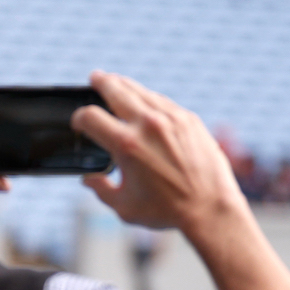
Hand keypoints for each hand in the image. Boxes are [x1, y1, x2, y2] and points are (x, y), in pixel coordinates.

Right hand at [73, 70, 242, 234]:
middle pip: (114, 88)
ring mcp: (170, 118)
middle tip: (95, 79)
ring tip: (116, 82)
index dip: (78, 118)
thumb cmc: (168, 211)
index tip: (79, 123)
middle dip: (100, 82)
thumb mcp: (125, 207)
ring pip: (140, 91)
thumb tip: (89, 179)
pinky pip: (162, 100)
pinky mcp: (189, 119)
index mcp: (126, 145)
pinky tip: (145, 100)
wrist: (211, 208)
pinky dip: (149, 98)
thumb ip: (102, 190)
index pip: (90, 116)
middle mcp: (147, 125)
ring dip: (124, 85)